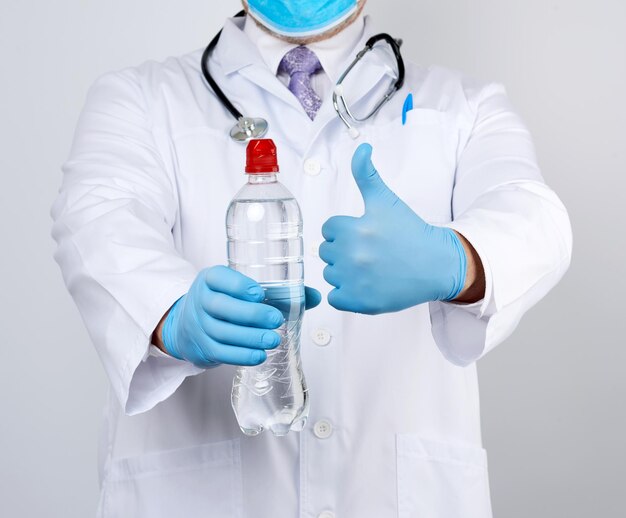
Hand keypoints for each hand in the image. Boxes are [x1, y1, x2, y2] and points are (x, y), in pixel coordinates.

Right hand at [161, 266, 320, 366]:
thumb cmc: (226, 300)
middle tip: (276, 320)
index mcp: (211, 279)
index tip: (258, 292)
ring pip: (222, 332)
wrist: (188, 322)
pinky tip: (259, 356)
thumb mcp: (241, 288)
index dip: (237, 285)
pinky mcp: (203, 347)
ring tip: (273, 340)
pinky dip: (241, 356)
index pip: (219, 278)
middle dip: (251, 315)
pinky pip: (220, 353)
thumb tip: (315, 296)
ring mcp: (199, 325)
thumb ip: (278, 291)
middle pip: (221, 307)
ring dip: (249, 338)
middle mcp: (201, 299)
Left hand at [319, 143, 466, 314]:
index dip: (345, 230)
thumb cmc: (410, 232)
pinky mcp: (359, 302)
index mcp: (353, 229)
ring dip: (344, 273)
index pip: (329, 229)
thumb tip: (361, 148)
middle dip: (344, 250)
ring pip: (330, 274)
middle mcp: (351, 255)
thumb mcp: (386, 200)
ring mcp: (354, 281)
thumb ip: (366, 174)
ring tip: (370, 268)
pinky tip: (366, 285)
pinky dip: (346, 294)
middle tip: (370, 252)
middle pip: (327, 252)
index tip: (365, 234)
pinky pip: (335, 297)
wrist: (436, 264)